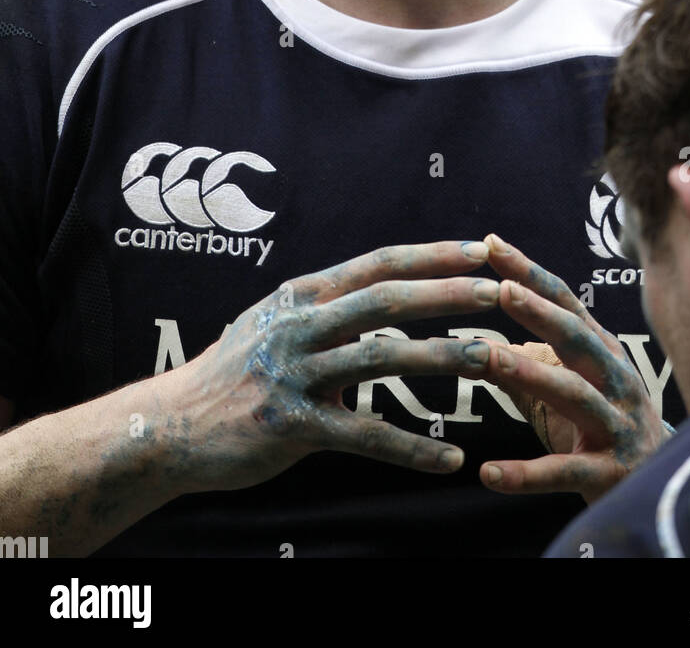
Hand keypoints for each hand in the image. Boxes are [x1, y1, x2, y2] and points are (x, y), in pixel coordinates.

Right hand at [175, 240, 498, 492]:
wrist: (170, 426)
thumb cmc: (231, 374)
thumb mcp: (275, 322)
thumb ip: (326, 307)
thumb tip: (381, 292)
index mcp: (302, 294)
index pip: (379, 263)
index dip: (432, 255)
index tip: (481, 249)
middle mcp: (299, 325)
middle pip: (386, 300)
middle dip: (448, 293)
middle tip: (500, 292)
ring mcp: (294, 373)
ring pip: (383, 359)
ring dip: (443, 359)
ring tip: (493, 361)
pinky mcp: (290, 425)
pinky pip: (363, 436)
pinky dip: (411, 449)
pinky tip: (450, 460)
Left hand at [476, 234, 668, 500]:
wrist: (662, 486)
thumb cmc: (605, 424)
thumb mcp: (574, 382)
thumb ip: (532, 360)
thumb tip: (475, 337)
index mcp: (603, 351)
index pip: (565, 302)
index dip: (529, 273)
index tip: (491, 244)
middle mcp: (616, 379)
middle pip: (577, 338)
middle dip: (539, 312)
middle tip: (501, 289)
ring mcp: (616, 425)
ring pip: (574, 395)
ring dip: (531, 375)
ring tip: (489, 361)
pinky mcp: (610, 473)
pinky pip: (565, 472)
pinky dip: (526, 474)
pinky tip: (488, 474)